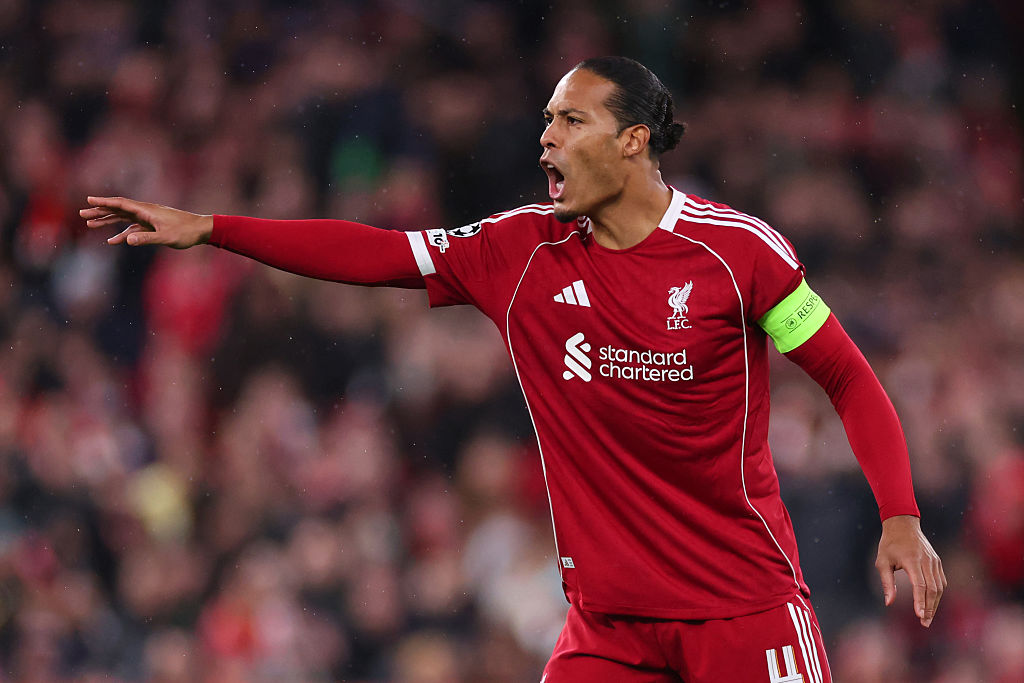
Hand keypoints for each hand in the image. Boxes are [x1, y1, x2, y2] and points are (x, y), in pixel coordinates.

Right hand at [80, 196, 212, 248]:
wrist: (201, 230)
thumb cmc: (185, 232)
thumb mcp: (166, 237)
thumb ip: (147, 238)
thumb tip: (127, 240)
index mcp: (146, 210)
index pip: (121, 204)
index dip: (104, 202)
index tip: (88, 200)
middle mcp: (145, 211)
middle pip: (118, 209)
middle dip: (100, 211)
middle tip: (82, 213)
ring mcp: (148, 218)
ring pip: (123, 218)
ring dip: (107, 220)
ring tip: (90, 224)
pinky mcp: (152, 225)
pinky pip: (132, 228)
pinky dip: (121, 233)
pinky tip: (112, 241)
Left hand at [875, 515, 945, 626]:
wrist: (903, 524)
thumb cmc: (889, 544)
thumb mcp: (882, 562)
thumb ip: (887, 583)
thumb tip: (889, 603)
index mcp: (912, 560)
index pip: (920, 585)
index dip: (920, 601)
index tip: (919, 616)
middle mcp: (926, 561)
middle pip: (932, 589)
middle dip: (929, 608)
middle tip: (924, 623)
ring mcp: (934, 561)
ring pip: (939, 587)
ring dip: (935, 604)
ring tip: (927, 617)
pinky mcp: (937, 562)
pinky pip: (941, 581)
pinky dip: (938, 594)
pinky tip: (932, 604)